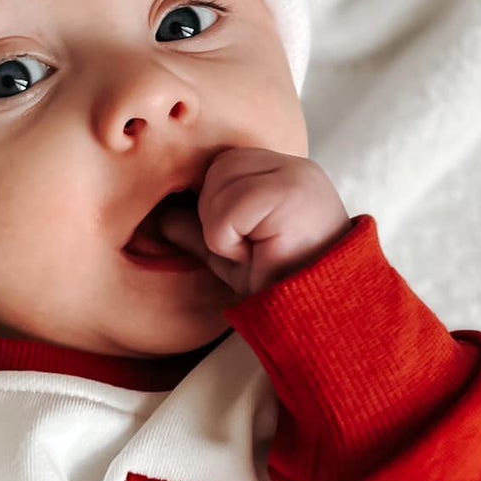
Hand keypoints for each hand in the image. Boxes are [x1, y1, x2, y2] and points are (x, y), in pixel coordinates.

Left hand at [158, 147, 350, 297]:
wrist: (319, 315)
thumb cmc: (281, 287)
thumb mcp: (231, 256)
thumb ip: (199, 231)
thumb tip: (162, 216)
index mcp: (286, 174)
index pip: (226, 165)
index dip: (218, 206)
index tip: (243, 242)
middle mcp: (295, 166)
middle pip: (218, 167)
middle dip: (216, 214)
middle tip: (249, 249)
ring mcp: (296, 174)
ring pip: (218, 183)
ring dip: (221, 230)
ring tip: (255, 252)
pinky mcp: (290, 191)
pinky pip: (226, 209)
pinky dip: (226, 240)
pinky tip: (256, 255)